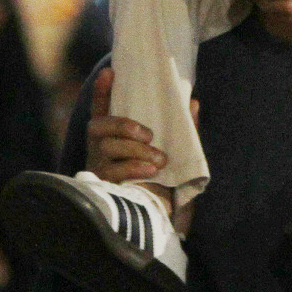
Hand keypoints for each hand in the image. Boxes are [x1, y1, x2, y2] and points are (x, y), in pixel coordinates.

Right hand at [82, 67, 199, 233]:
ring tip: (159, 160)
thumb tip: (193, 103)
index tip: (109, 72)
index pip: (102, 110)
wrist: (160, 219)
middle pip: (98, 127)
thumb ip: (182, 130)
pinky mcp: (102, 188)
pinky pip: (113, 172)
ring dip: (135, 150)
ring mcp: (98, 169)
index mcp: (114, 139)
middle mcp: (100, 150)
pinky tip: (150, 171)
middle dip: (123, 125)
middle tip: (149, 134)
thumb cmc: (163, 183)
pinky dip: (133, 168)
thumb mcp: (175, 154)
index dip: (102, 91)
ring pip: (107, 148)